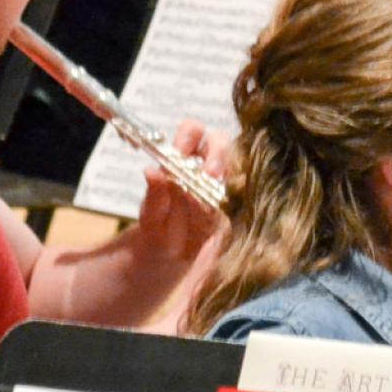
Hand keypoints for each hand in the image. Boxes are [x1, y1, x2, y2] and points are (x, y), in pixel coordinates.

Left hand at [136, 118, 228, 262]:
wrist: (169, 259)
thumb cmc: (157, 229)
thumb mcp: (151, 216)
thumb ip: (153, 196)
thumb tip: (151, 171)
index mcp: (180, 161)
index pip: (192, 131)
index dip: (191, 135)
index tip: (184, 153)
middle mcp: (203, 168)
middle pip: (219, 141)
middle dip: (218, 152)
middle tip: (210, 173)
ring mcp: (219, 187)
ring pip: (235, 164)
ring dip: (227, 174)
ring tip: (214, 192)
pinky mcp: (230, 208)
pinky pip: (240, 197)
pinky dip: (231, 201)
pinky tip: (216, 214)